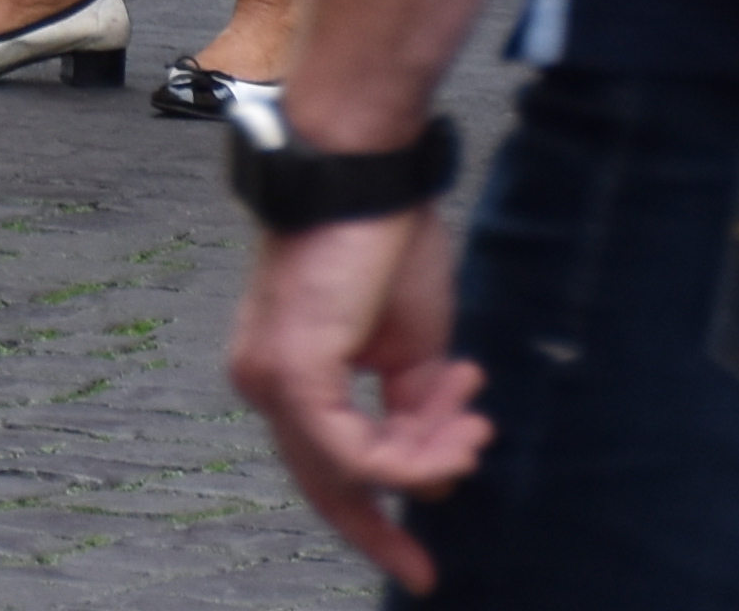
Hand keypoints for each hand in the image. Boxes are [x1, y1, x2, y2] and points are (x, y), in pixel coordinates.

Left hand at [227, 211, 484, 594]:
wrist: (365, 170)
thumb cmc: (382, 239)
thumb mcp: (411, 344)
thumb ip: (411, 407)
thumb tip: (430, 463)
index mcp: (286, 373)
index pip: (321, 467)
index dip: (368, 518)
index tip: (415, 562)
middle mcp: (263, 382)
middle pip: (324, 486)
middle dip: (382, 526)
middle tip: (426, 569)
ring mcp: (269, 379)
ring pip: (350, 472)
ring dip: (428, 460)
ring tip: (474, 422)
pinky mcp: (291, 373)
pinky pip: (353, 453)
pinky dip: (411, 453)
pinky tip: (458, 422)